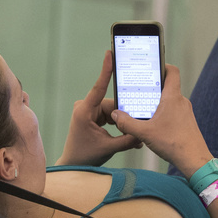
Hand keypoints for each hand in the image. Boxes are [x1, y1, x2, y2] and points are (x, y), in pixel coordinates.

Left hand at [58, 51, 140, 166]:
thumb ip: (128, 139)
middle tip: (136, 131)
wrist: (73, 163)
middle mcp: (85, 107)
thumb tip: (144, 132)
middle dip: (124, 117)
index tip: (109, 53)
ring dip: (122, 122)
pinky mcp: (93, 114)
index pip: (98, 87)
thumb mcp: (109, 147)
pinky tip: (124, 135)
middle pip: (113, 105)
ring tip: (130, 138)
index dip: (106, 70)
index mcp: (84, 111)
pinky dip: (118, 123)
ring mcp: (88, 109)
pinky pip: (110, 114)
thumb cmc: (86, 155)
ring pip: (114, 110)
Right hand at [109, 65, 212, 176]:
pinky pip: (173, 111)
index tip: (150, 66)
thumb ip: (128, 123)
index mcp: (172, 97)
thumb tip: (116, 115)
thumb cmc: (174, 144)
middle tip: (139, 90)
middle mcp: (181, 101)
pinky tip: (153, 124)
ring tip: (143, 109)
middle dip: (152, 87)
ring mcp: (185, 112)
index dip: (162, 65)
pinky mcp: (186, 122)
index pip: (172, 71)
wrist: (194, 160)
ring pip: (169, 100)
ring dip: (157, 102)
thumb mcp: (145, 133)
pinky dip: (163, 113)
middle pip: (167, 86)